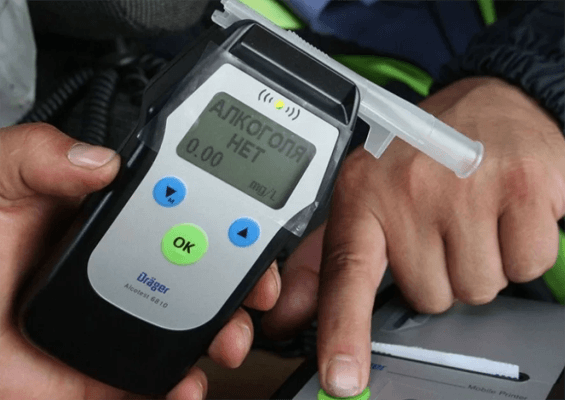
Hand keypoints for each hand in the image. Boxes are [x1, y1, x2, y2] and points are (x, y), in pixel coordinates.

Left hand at [0, 123, 280, 399]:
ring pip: (188, 327)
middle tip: (255, 294)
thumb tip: (101, 159)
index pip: (184, 214)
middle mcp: (124, 266)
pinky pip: (154, 383)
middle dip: (240, 286)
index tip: (253, 233)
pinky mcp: (104, 372)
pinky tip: (186, 387)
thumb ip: (38, 156)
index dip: (227, 222)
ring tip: (227, 343)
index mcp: (111, 217)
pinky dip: (181, 389)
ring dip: (222, 336)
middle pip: (201, 274)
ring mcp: (118, 318)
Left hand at [263, 77, 564, 396]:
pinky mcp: (522, 186)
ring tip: (471, 216)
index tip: (342, 377)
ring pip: (477, 287)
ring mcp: (468, 186)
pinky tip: (504, 210)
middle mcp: (410, 188)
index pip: (347, 273)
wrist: (488, 100)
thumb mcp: (366, 193)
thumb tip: (291, 316)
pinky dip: (519, 248)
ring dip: (478, 264)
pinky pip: (525, 264)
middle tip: (440, 227)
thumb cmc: (421, 153)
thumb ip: (327, 260)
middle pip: (429, 297)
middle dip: (439, 274)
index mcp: (363, 192)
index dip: (343, 331)